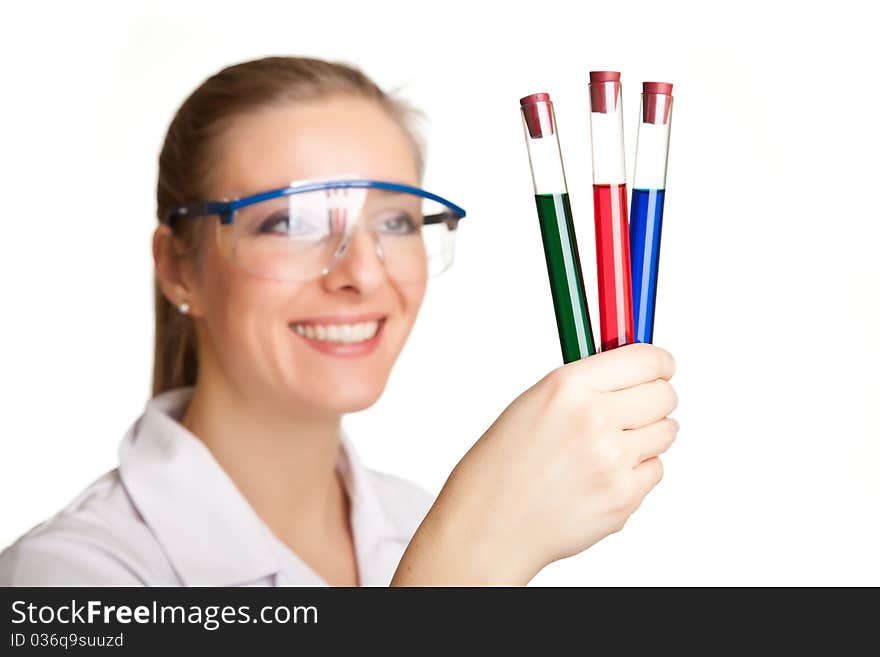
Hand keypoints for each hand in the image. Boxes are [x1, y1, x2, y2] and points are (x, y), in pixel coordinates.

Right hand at [393, 343, 677, 584]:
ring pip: (666, 432)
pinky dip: (636, 471)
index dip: (659, 364)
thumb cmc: (504, 463)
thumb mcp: (536, 402)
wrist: (488, 523)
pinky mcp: (624, 497)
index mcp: (568, 386)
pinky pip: (655, 470)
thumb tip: (636, 369)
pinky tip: (600, 476)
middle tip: (635, 408)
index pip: (646, 360)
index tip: (661, 368)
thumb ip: (587, 384)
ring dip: (647, 435)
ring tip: (608, 447)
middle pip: (665, 396)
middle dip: (654, 399)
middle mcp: (593, 418)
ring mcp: (612, 460)